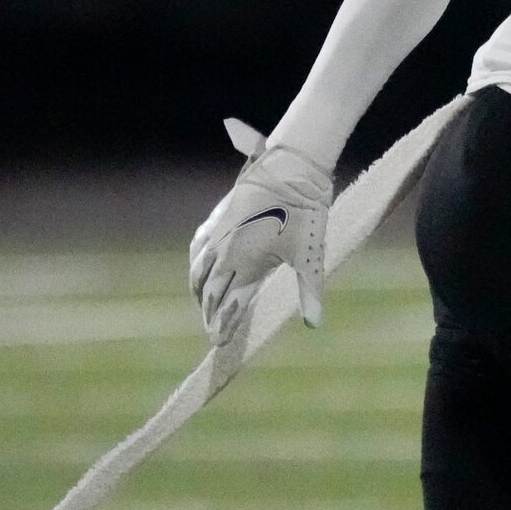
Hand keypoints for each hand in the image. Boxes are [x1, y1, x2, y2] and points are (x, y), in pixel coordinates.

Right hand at [189, 119, 331, 343]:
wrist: (293, 167)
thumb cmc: (306, 212)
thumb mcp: (311, 256)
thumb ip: (309, 292)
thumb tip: (314, 323)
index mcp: (247, 265)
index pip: (227, 305)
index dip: (222, 325)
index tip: (218, 342)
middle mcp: (226, 251)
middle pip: (209, 291)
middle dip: (210, 313)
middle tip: (214, 330)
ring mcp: (219, 232)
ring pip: (198, 270)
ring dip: (200, 291)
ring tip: (204, 304)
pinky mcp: (219, 216)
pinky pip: (198, 246)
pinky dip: (196, 263)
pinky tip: (201, 266)